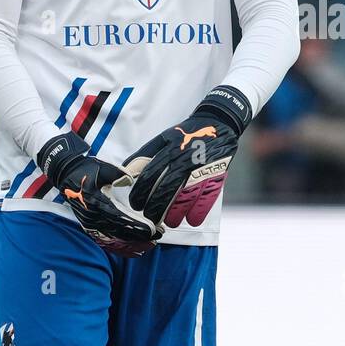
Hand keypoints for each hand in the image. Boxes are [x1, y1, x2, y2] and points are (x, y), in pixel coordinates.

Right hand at [37, 131, 159, 255]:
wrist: (66, 174)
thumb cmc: (88, 169)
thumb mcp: (103, 168)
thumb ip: (118, 174)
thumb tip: (130, 180)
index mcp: (97, 202)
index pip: (121, 218)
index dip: (137, 225)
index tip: (153, 229)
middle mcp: (93, 216)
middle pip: (119, 231)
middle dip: (140, 235)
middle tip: (158, 236)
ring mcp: (90, 223)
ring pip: (114, 237)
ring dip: (132, 242)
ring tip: (150, 243)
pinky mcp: (89, 225)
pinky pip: (106, 239)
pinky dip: (120, 245)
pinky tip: (133, 248)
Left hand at [121, 85, 249, 229]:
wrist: (219, 122)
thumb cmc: (188, 133)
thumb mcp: (164, 138)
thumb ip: (145, 154)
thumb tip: (126, 169)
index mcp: (169, 151)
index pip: (150, 176)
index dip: (140, 193)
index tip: (135, 204)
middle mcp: (184, 161)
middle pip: (166, 191)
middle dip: (155, 208)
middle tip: (149, 218)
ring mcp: (202, 169)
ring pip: (185, 198)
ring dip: (175, 214)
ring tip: (169, 222)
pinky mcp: (217, 175)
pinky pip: (207, 198)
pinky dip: (199, 211)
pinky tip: (191, 220)